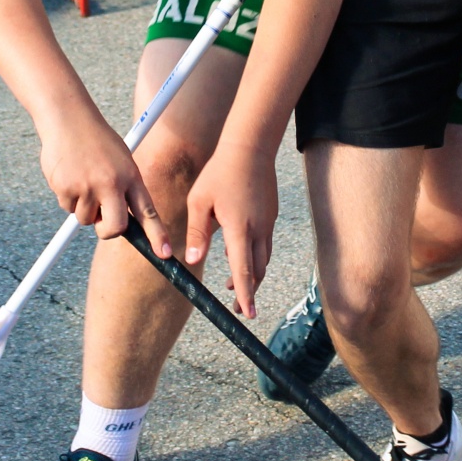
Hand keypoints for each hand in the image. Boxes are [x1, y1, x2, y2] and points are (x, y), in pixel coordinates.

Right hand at [40, 114, 170, 254]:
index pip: (148, 211)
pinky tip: (68, 173)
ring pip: (86, 219)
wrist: (68, 117)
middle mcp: (113, 183)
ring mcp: (89, 186)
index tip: (164, 254)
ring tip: (81, 177)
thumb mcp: (119, 160)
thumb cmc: (96, 140)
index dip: (157, 235)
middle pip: (116, 228)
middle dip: (107, 231)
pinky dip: (67, 196)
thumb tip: (116, 221)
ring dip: (82, 206)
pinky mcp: (67, 187)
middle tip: (100, 222)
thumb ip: (122, 188)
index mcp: (131, 176)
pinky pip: (67, 207)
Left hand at [182, 143, 277, 317]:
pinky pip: (264, 243)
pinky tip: (238, 253)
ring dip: (251, 274)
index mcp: (238, 228)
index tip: (247, 312)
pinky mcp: (270, 215)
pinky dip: (254, 256)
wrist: (249, 148)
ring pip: (263, 258)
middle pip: (257, 270)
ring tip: (234, 285)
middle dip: (249, 290)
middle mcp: (257, 229)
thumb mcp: (199, 202)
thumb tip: (191, 260)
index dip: (245, 293)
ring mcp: (267, 222)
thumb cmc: (219, 173)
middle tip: (238, 306)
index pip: (243, 269)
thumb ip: (197, 233)